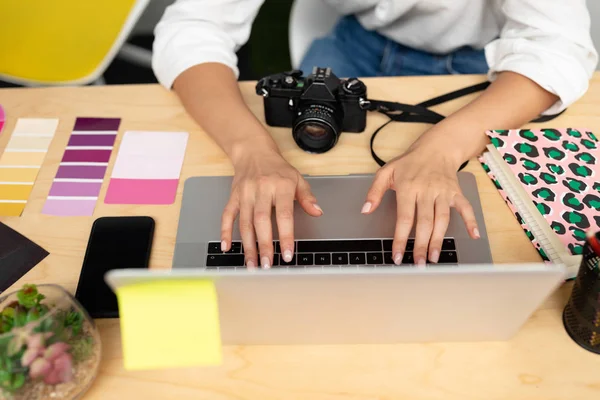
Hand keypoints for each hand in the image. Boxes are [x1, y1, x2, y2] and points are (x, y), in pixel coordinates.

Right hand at [221, 148, 322, 268]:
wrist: (254, 152)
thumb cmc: (277, 169)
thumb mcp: (297, 179)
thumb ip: (307, 197)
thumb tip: (317, 212)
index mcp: (281, 186)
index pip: (284, 215)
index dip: (286, 236)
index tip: (287, 254)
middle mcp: (262, 189)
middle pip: (262, 221)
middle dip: (264, 245)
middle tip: (267, 265)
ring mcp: (245, 193)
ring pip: (245, 222)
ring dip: (248, 245)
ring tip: (251, 264)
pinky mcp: (233, 196)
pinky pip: (227, 215)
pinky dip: (225, 231)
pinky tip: (227, 247)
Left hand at [362, 142, 479, 265]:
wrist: (436, 148)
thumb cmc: (409, 162)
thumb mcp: (386, 172)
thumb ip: (374, 191)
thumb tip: (365, 210)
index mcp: (407, 187)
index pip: (404, 218)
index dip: (401, 239)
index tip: (398, 256)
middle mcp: (426, 191)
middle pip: (424, 222)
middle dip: (421, 245)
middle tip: (418, 264)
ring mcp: (443, 192)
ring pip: (442, 219)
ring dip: (439, 240)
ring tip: (435, 258)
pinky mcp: (456, 192)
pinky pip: (465, 208)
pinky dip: (470, 221)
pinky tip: (472, 236)